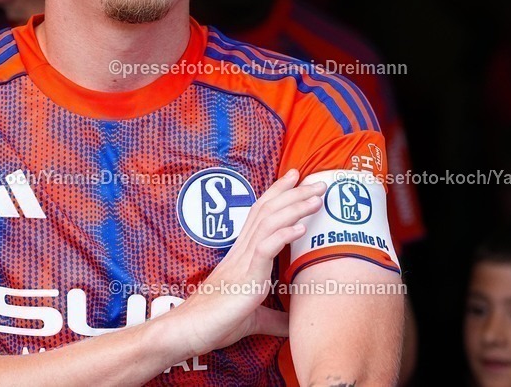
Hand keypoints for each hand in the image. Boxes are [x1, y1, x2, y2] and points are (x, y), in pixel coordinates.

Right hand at [172, 168, 325, 356]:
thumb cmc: (217, 323)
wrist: (192, 331)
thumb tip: (295, 326)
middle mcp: (243, 251)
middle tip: (318, 180)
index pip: (262, 214)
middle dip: (295, 193)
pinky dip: (283, 235)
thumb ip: (274, 319)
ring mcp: (244, 262)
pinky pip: (264, 249)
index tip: (296, 177)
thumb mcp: (254, 319)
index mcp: (244, 254)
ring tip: (316, 198)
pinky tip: (300, 228)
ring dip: (295, 208)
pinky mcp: (246, 278)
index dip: (279, 193)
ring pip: (269, 223)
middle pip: (269, 211)